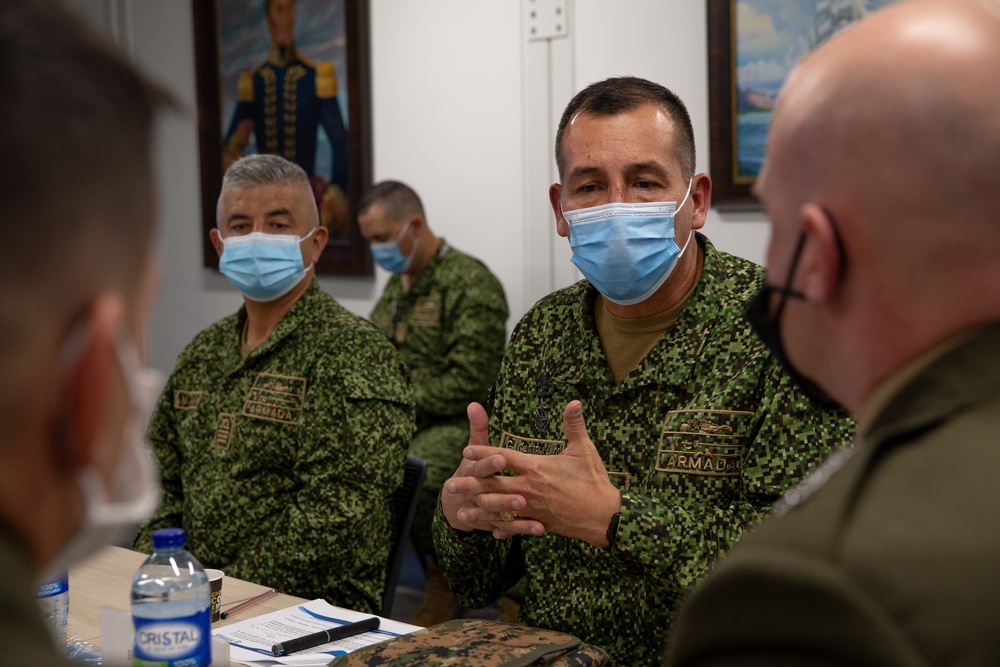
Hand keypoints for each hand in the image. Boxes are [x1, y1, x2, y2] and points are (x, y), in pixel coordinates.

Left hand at [441, 400, 620, 546]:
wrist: (604, 516)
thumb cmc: (594, 480)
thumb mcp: (584, 449)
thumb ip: (574, 425)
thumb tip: (574, 401)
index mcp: (536, 467)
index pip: (503, 457)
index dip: (483, 453)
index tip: (466, 451)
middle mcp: (529, 488)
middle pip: (492, 485)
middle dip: (469, 484)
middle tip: (448, 484)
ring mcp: (531, 508)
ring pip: (498, 508)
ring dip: (477, 508)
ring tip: (459, 509)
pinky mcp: (538, 524)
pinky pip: (514, 526)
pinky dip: (501, 527)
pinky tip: (489, 529)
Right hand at [441, 402, 543, 536]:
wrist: (455, 502)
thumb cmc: (472, 469)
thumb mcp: (474, 450)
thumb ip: (478, 428)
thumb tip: (473, 404)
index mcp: (473, 470)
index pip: (480, 466)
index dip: (489, 462)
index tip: (502, 458)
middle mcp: (476, 491)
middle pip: (489, 493)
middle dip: (504, 495)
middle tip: (522, 496)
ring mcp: (483, 509)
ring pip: (497, 512)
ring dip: (513, 513)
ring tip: (532, 513)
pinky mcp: (492, 522)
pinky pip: (507, 527)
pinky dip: (520, 529)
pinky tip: (538, 529)